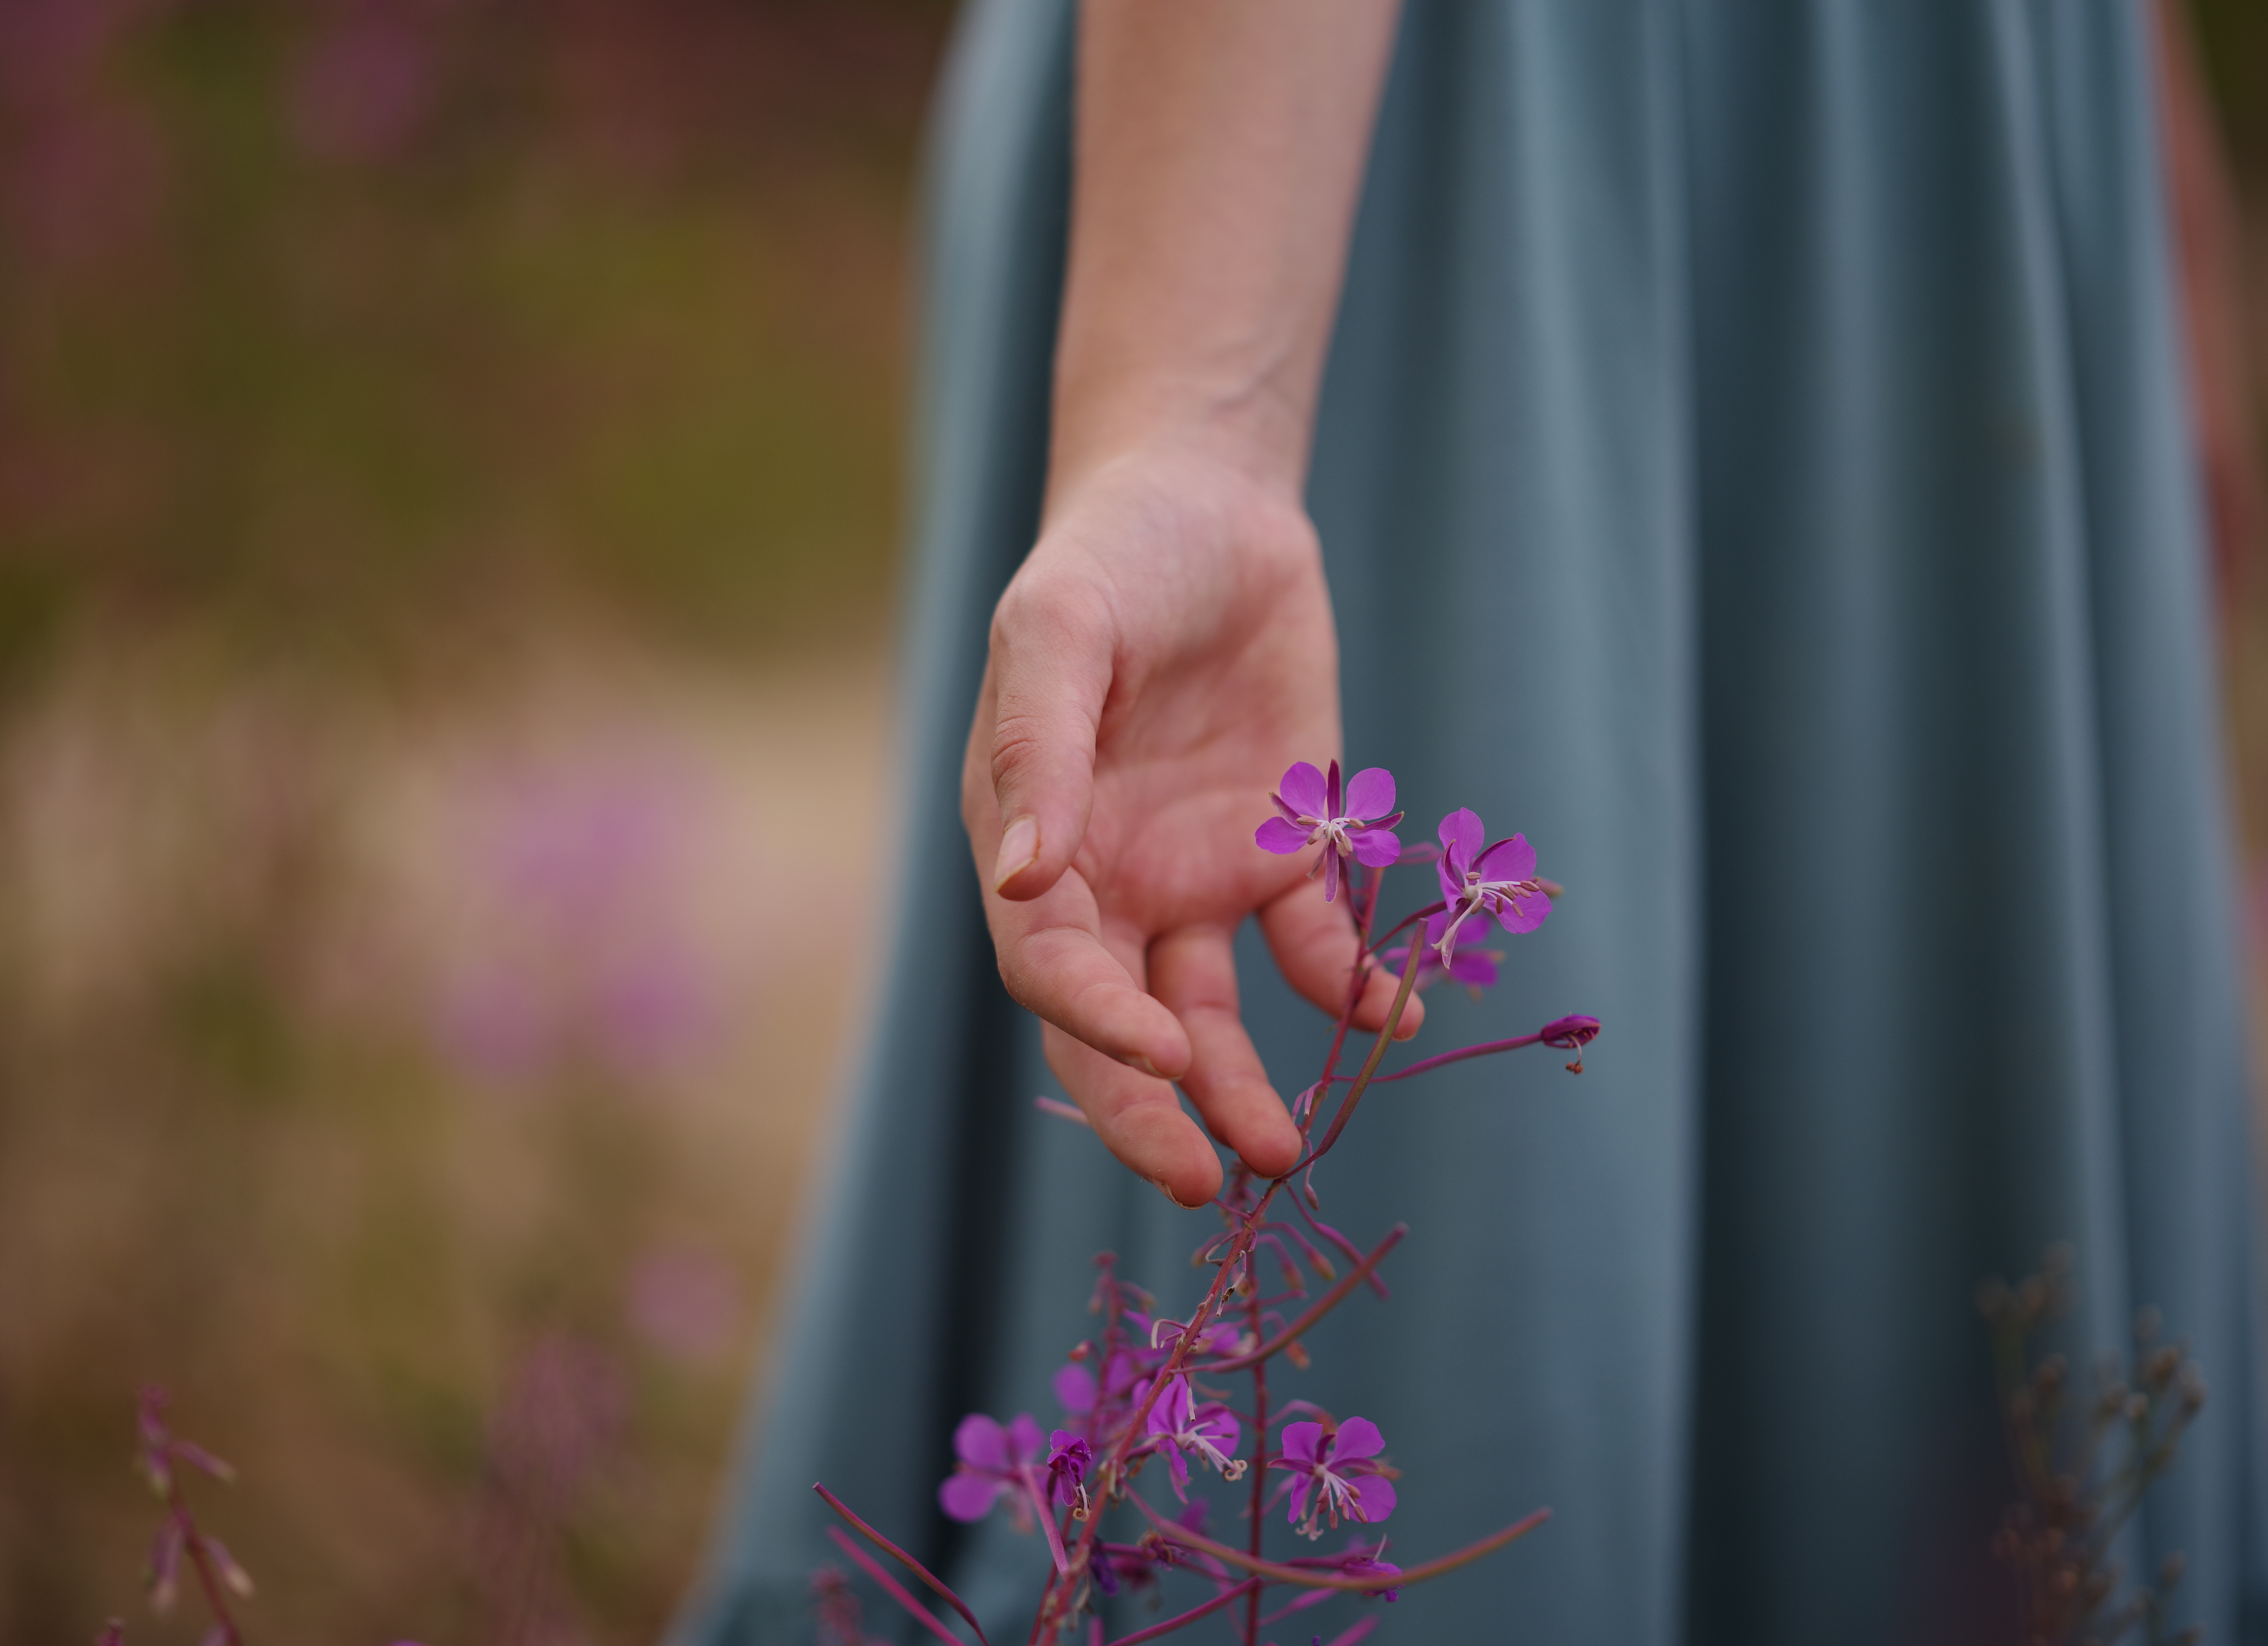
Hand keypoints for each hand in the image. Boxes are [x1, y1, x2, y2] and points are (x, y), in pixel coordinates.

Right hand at [962, 447, 1422, 1207]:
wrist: (1207, 505)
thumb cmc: (1109, 560)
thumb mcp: (1058, 631)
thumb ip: (1039, 752)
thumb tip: (1021, 882)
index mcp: (1033, 845)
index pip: (1053, 969)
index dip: (1100, 1025)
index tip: (1165, 1058)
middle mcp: (1109, 885)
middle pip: (1121, 1027)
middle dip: (1154, 1111)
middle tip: (1202, 1184)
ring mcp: (1195, 878)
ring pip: (1214, 1014)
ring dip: (1243, 1086)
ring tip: (1286, 1153)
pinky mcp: (1282, 855)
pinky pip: (1315, 946)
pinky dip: (1351, 987)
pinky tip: (1390, 1014)